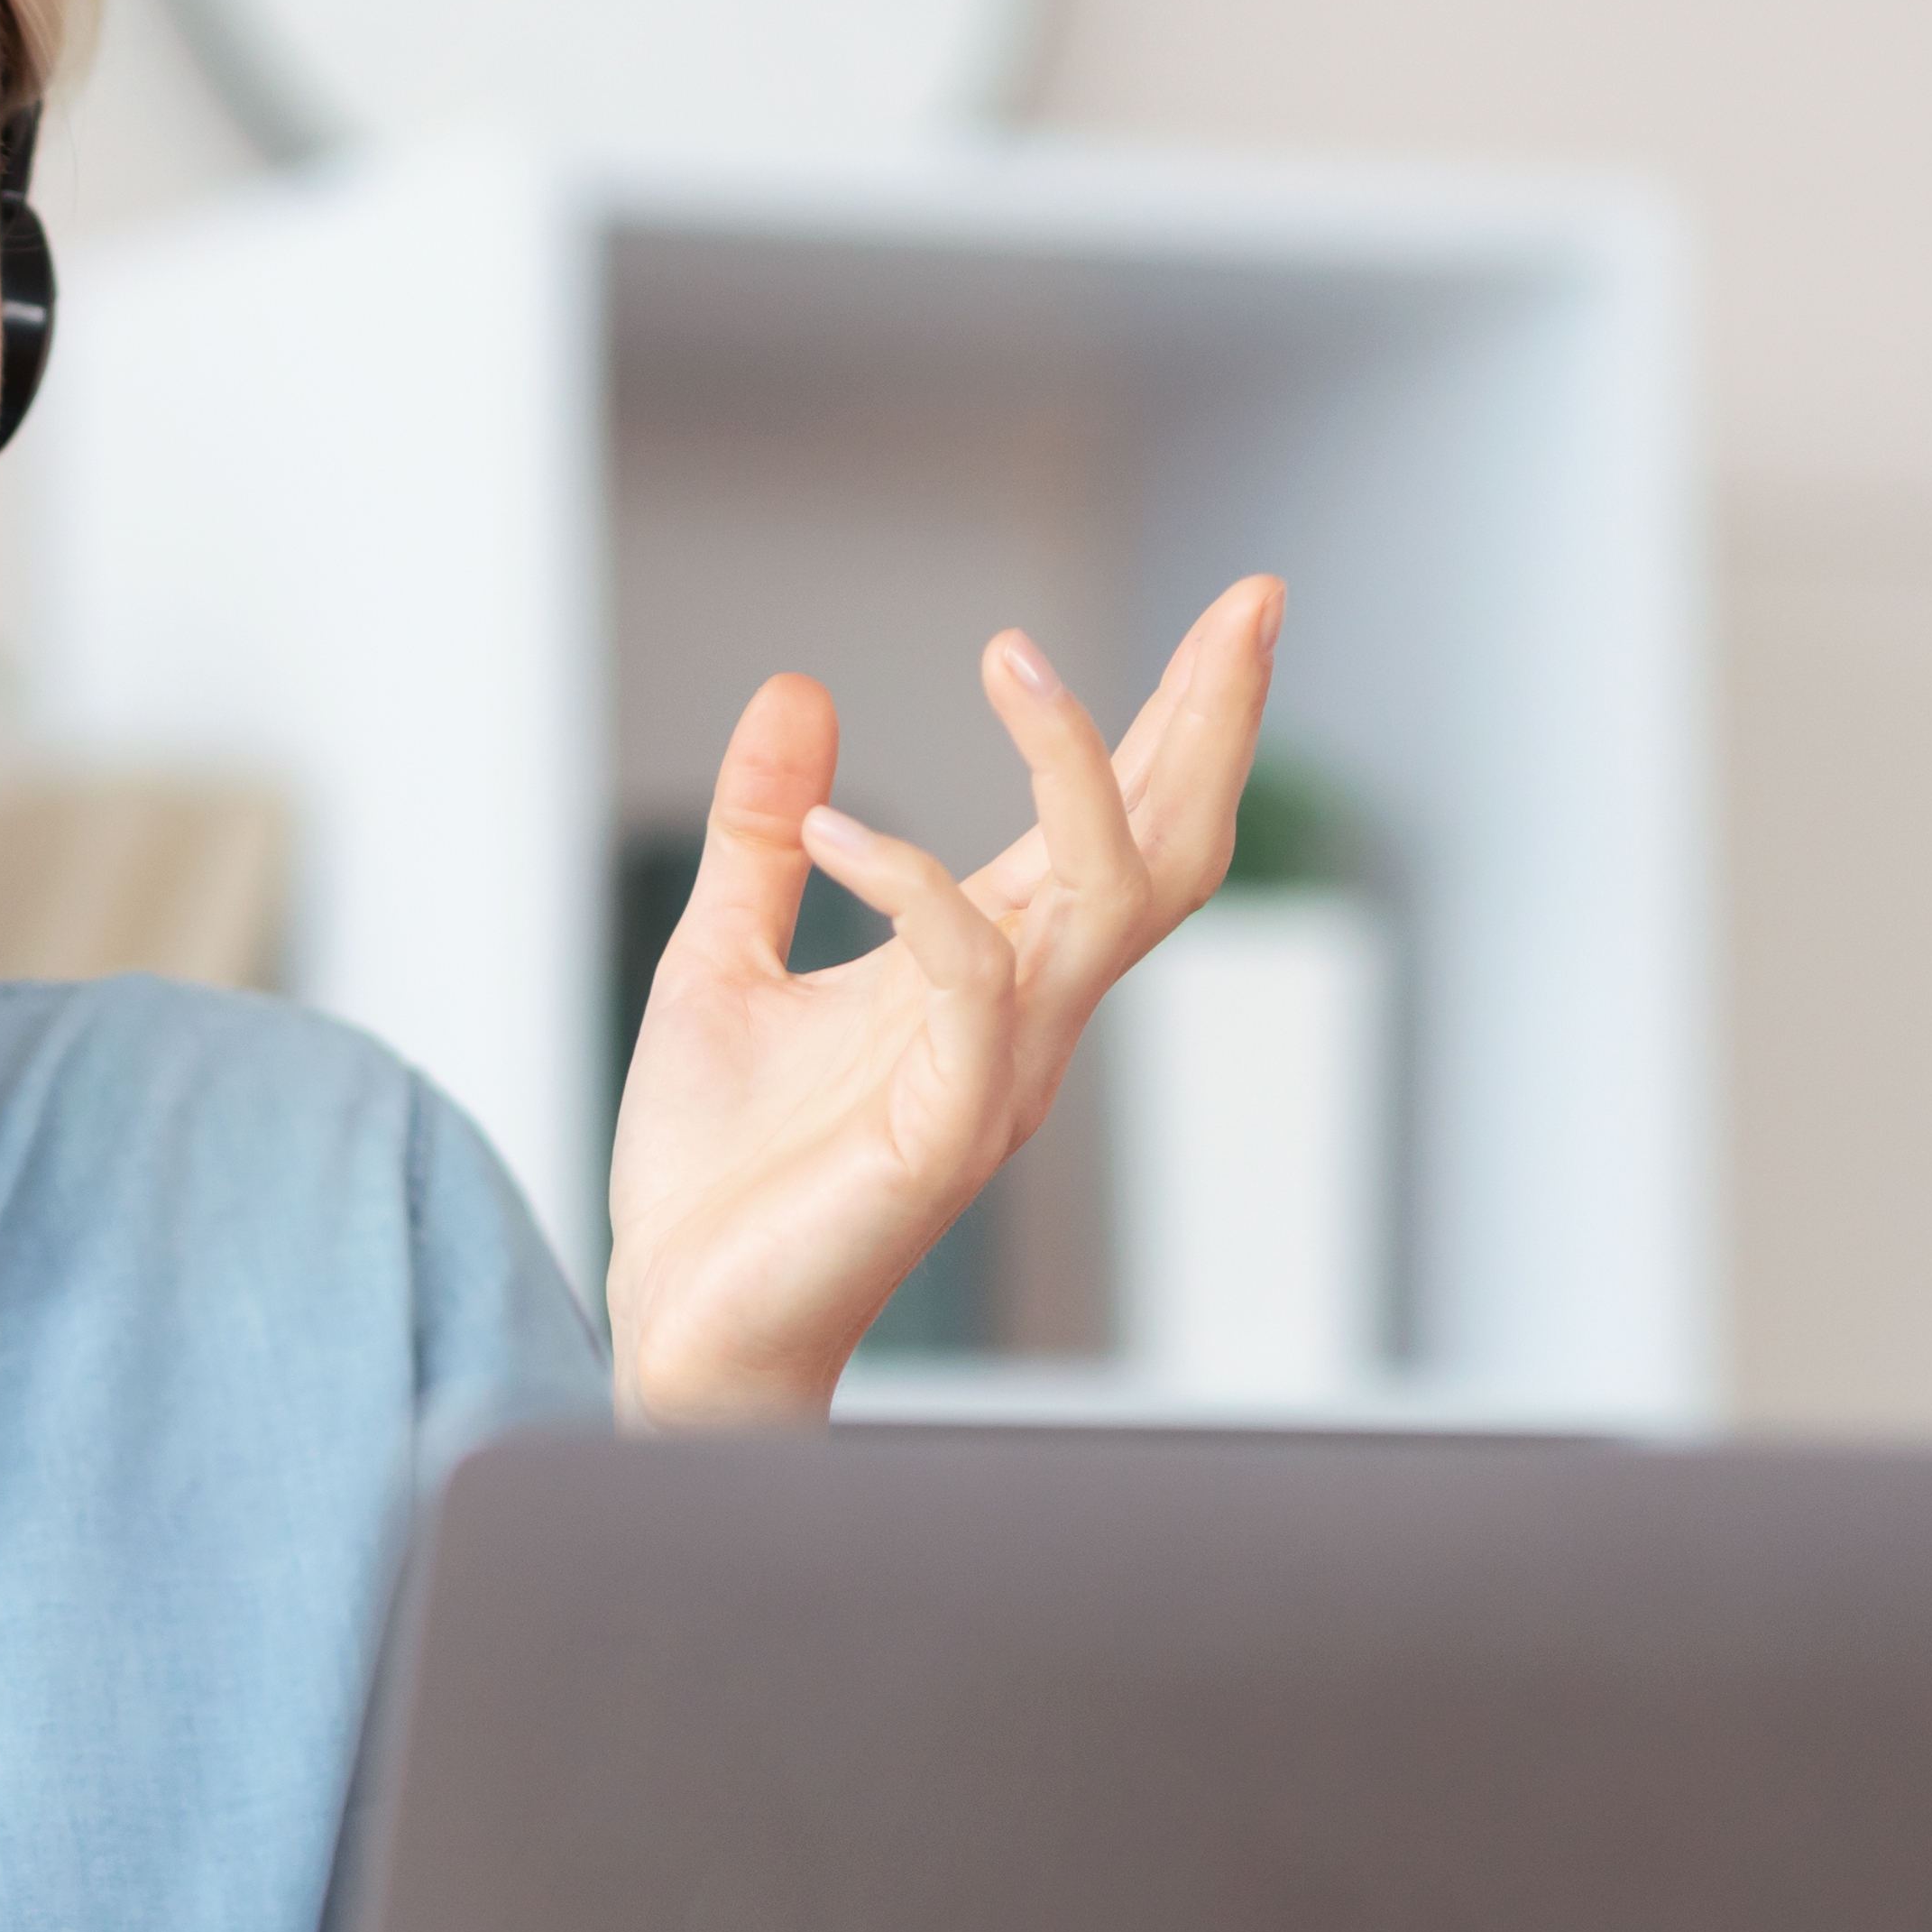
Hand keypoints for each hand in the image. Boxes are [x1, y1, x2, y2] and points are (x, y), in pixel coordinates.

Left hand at [602, 579, 1284, 1425]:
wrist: (679, 1328)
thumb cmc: (720, 1177)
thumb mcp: (719, 959)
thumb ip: (763, 836)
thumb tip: (796, 691)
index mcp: (990, 974)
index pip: (1119, 827)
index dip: (1177, 720)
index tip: (1237, 610)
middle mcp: (1024, 1020)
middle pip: (1166, 853)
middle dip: (1212, 725)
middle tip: (1251, 603)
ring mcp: (997, 1077)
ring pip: (1105, 902)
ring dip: (1076, 769)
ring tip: (1013, 653)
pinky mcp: (942, 1135)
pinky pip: (971, 983)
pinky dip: (914, 888)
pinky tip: (837, 829)